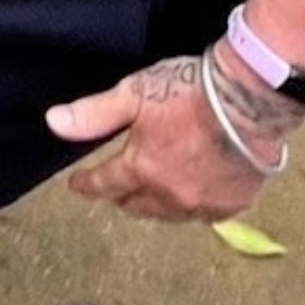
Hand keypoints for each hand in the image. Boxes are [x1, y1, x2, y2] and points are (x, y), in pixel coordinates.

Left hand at [45, 45, 304, 222]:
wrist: (252, 98)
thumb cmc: (192, 90)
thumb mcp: (135, 94)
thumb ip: (94, 114)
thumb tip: (52, 123)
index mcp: (142, 170)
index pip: (105, 184)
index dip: (88, 183)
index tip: (77, 184)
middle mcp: (170, 196)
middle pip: (136, 205)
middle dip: (122, 196)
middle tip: (116, 187)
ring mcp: (204, 204)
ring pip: (169, 214)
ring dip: (156, 204)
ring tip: (151, 193)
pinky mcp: (235, 203)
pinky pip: (205, 214)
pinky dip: (193, 206)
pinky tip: (192, 195)